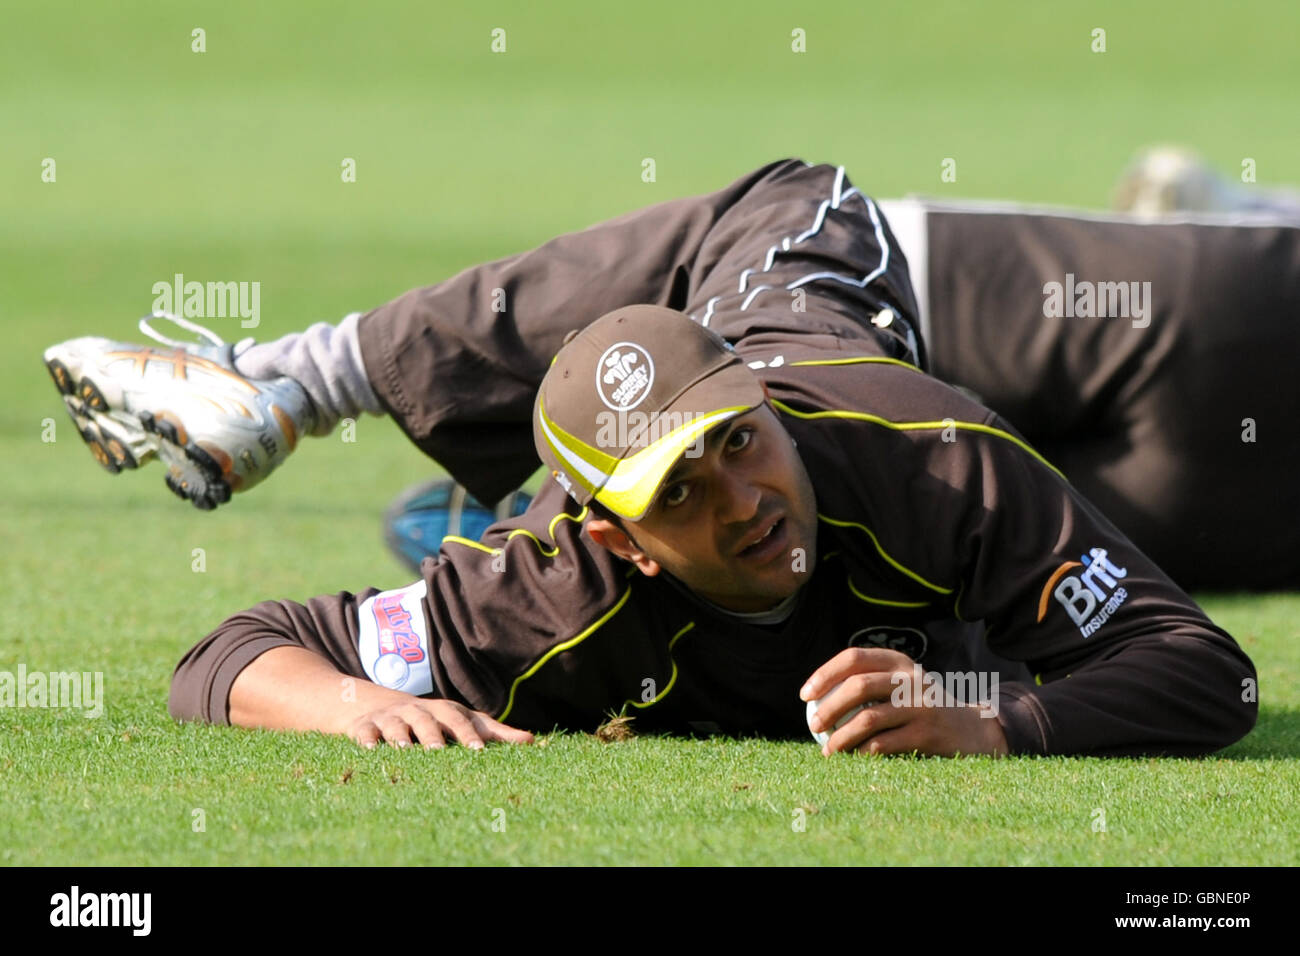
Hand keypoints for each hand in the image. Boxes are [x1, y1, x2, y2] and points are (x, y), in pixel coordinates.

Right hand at [345, 698, 534, 750]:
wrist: (376, 703)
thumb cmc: (432, 719)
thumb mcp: (461, 721)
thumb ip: (495, 733)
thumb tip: (532, 742)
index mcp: (443, 711)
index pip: (459, 720)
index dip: (468, 734)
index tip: (478, 751)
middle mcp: (418, 712)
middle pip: (427, 721)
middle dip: (432, 735)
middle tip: (439, 752)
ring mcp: (390, 719)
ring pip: (395, 726)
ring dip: (399, 736)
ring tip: (403, 749)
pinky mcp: (364, 728)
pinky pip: (364, 732)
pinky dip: (365, 740)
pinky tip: (368, 750)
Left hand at [800, 647, 1008, 756]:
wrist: (973, 731)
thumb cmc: (922, 709)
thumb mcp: (902, 685)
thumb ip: (869, 682)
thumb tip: (815, 695)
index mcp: (899, 662)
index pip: (854, 658)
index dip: (824, 674)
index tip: (805, 695)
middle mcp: (911, 679)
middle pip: (858, 686)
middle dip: (829, 707)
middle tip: (814, 724)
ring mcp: (921, 706)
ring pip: (868, 718)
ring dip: (841, 737)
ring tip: (828, 750)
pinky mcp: (928, 734)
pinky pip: (884, 744)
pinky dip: (862, 753)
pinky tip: (852, 759)